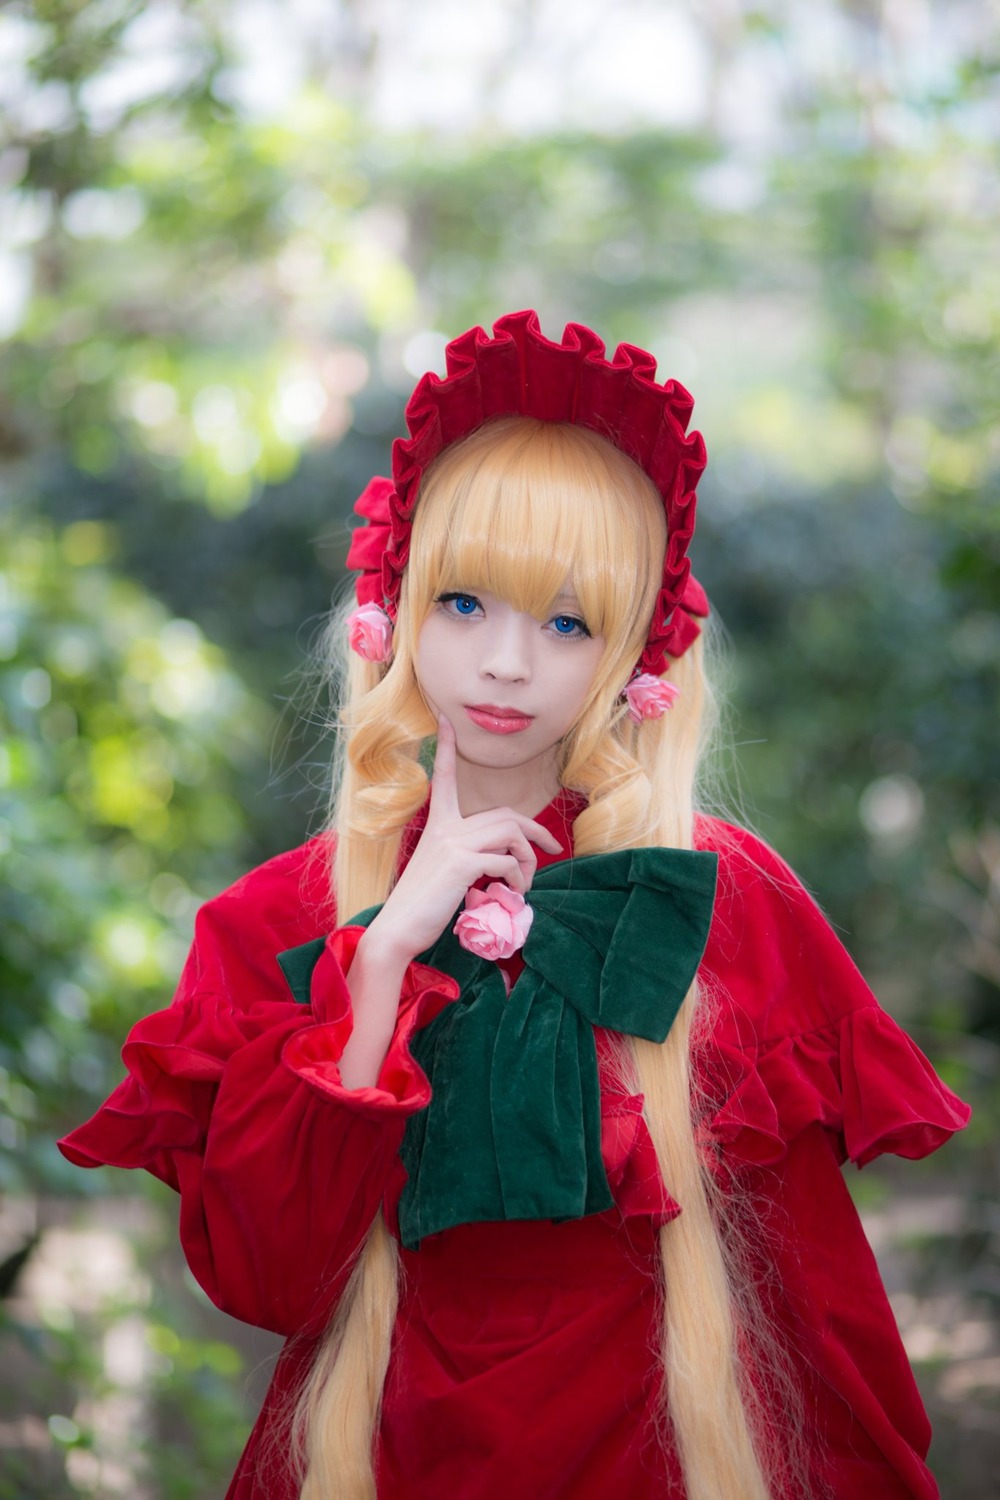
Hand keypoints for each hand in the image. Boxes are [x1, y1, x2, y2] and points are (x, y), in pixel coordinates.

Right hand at [365, 716, 561, 965]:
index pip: (443, 778)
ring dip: (529, 860)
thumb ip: (468, 855)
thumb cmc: (421, 905)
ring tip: (523, 883)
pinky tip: (512, 893)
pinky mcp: (462, 864)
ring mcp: (453, 843)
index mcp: (437, 825)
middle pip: (504, 814)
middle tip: (552, 850)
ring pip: (510, 833)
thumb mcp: (443, 870)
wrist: (399, 929)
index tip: (446, 720)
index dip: (445, 748)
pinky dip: (518, 878)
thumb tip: (502, 861)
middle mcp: (445, 827)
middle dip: (535, 831)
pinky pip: (506, 861)